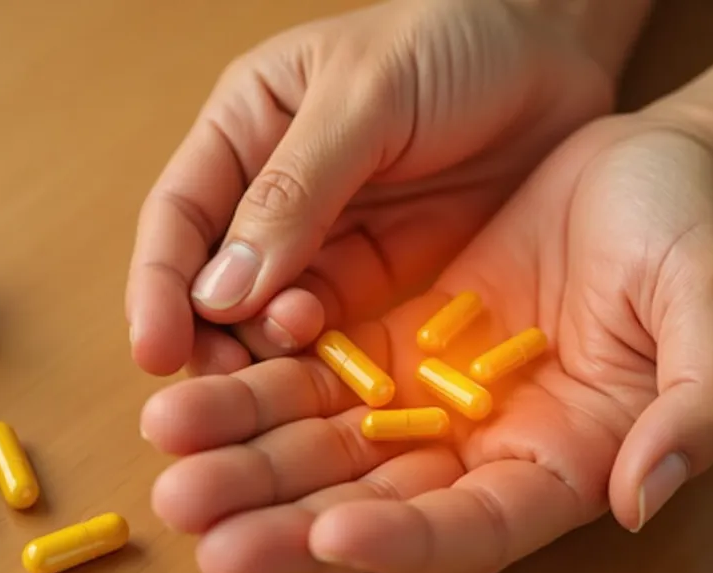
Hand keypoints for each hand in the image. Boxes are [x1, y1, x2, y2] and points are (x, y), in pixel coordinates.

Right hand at [126, 0, 649, 375]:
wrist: (556, 50)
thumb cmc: (451, 39)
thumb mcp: (365, 97)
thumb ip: (294, 189)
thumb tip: (220, 292)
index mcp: (244, 129)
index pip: (179, 217)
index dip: (159, 287)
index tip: (155, 352)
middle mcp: (271, 193)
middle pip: (215, 284)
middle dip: (209, 340)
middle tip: (221, 392)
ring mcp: (327, 241)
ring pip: (270, 319)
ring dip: (268, 359)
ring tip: (292, 370)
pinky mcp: (381, 277)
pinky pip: (338, 332)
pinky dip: (328, 363)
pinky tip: (340, 382)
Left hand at [138, 109, 712, 572]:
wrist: (651, 166)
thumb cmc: (693, 234)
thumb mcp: (711, 307)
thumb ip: (697, 408)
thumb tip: (639, 498)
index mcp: (559, 463)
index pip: (475, 528)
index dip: (407, 541)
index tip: (334, 531)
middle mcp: (480, 448)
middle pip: (372, 505)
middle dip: (282, 516)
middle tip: (197, 519)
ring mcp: (426, 398)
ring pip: (322, 445)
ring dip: (244, 451)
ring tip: (169, 448)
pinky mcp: (387, 342)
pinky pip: (310, 375)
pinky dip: (254, 383)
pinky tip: (193, 388)